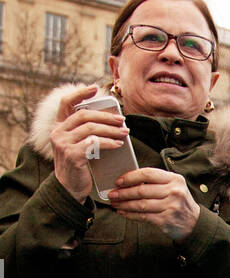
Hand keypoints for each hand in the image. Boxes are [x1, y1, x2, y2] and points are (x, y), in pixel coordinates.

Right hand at [51, 85, 132, 203]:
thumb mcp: (77, 145)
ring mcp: (63, 144)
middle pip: (84, 115)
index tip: (95, 88)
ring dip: (111, 130)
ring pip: (91, 129)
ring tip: (124, 133)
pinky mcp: (72, 155)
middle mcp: (57, 132)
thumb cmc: (78, 165)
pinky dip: (108, 143)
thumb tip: (110, 119)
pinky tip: (118, 145)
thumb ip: (84, 131)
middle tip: (122, 120)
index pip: (66, 103)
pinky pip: (94, 144)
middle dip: (106, 116)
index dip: (80, 93)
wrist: (69, 188)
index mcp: (58, 127)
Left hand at [108, 168, 199, 240]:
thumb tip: (128, 181)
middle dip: (123, 193)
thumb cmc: (178, 202)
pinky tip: (123, 213)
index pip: (148, 174)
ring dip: (124, 204)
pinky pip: (143, 216)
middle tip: (112, 194)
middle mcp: (174, 192)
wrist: (193, 223)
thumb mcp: (173, 187)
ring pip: (140, 204)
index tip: (119, 181)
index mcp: (174, 179)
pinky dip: (130, 215)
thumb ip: (156, 182)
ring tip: (115, 204)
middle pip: (142, 190)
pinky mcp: (166, 220)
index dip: (130, 177)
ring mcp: (171, 206)